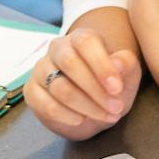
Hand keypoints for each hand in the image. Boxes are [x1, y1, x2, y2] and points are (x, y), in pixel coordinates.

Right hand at [24, 27, 141, 140]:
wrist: (91, 107)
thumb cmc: (109, 85)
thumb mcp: (126, 75)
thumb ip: (126, 64)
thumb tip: (117, 63)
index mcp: (80, 38)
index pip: (85, 42)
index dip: (101, 64)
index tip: (117, 88)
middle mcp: (57, 49)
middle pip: (70, 63)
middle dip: (95, 89)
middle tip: (116, 107)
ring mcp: (41, 69)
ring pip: (60, 87)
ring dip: (86, 106)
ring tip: (106, 116)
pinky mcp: (32, 91)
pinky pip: (47, 105)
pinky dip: (67, 116)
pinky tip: (82, 119)